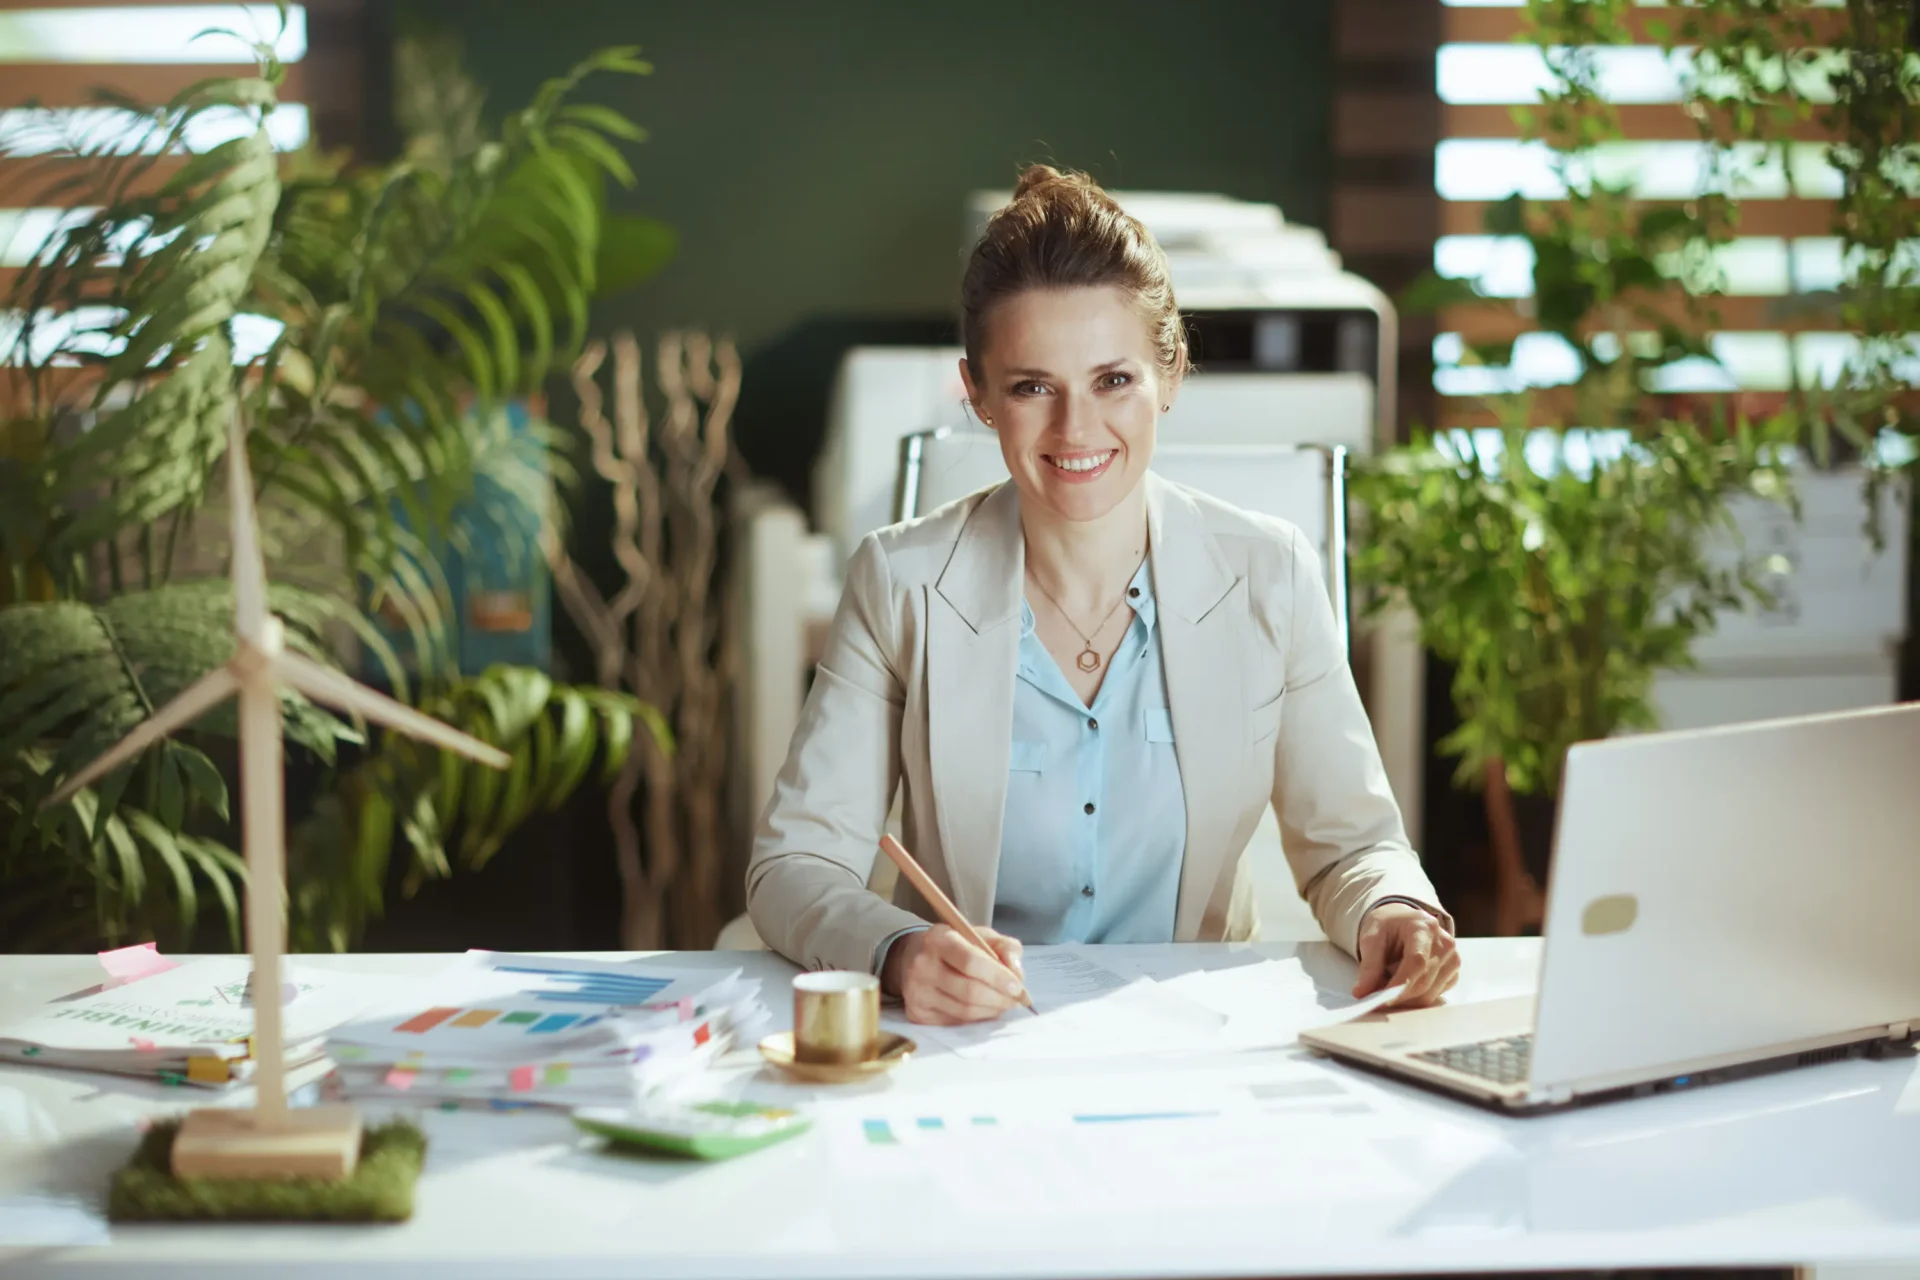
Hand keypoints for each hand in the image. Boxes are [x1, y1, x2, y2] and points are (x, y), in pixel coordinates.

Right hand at [882, 925, 1025, 1024]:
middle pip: (969, 991)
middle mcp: (922, 965)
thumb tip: (1017, 973)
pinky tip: (983, 1009)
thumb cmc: (955, 946)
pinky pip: (955, 1022)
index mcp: (938, 939)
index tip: (1018, 987)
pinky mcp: (917, 1013)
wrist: (914, 957)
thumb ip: (1005, 948)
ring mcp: (917, 992)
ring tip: (1002, 1004)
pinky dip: (976, 1019)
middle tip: (1015, 1000)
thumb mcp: (981, 936)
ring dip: (991, 1011)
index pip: (970, 961)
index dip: (998, 977)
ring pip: (964, 1011)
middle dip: (999, 999)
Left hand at [1354, 903, 1458, 1007]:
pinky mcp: (1453, 973)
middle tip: (1375, 998)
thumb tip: (1362, 993)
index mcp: (1424, 927)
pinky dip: (1415, 998)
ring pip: (1430, 994)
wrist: (1402, 921)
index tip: (1382, 999)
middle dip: (1399, 995)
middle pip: (1424, 981)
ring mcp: (1453, 959)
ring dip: (1406, 998)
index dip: (1400, 984)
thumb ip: (1369, 967)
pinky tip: (1404, 984)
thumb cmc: (1388, 927)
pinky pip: (1434, 996)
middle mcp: (1444, 943)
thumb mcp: (1371, 939)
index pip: (1416, 961)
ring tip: (1388, 984)